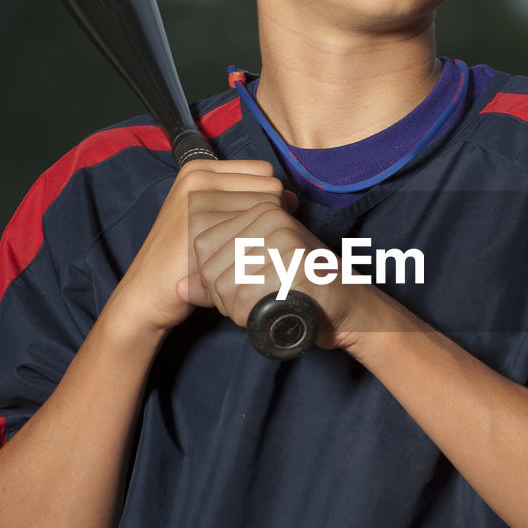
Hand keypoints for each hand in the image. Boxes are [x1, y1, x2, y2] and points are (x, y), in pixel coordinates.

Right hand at [113, 159, 289, 336]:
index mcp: (200, 169)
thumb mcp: (213, 218)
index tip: (255, 227)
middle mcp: (198, 176)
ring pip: (268, 209)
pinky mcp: (200, 223)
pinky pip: (256, 231)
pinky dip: (256, 252)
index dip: (269, 201)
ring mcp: (198, 197)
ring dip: (265, 236)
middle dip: (270, 218)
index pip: (264, 172)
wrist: (148, 292)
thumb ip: (246, 200)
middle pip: (270, 187)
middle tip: (249, 247)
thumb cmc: (186, 259)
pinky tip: (237, 266)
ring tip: (241, 256)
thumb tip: (290, 197)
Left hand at [182, 175, 379, 350]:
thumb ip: (218, 276)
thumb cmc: (301, 287)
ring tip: (260, 309)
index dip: (209, 276)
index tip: (233, 290)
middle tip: (247, 305)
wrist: (349, 304)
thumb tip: (178, 286)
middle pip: (210, 265)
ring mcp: (283, 239)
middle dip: (220, 296)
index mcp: (259, 209)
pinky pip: (248, 299)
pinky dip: (250, 317)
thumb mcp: (254, 275)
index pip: (203, 243)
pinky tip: (267, 315)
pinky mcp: (294, 265)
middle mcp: (270, 218)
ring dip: (236, 309)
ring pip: (226, 284)